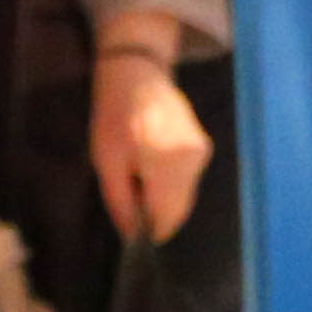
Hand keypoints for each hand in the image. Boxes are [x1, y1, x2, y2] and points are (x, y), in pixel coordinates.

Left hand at [89, 47, 210, 245]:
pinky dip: (171, 185)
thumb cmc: (115, 117)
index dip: (150, 231)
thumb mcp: (107, 163)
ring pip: (185, 196)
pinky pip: (188, 180)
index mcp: (166, 163)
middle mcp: (192, 160)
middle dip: (156, 215)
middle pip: (179, 210)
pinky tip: (152, 166)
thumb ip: (122, 203)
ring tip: (139, 176)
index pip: (166, 218)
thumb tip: (133, 236)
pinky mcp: (204, 147)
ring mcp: (202, 153)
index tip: (134, 231)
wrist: (138, 75)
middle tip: (132, 198)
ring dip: (163, 199)